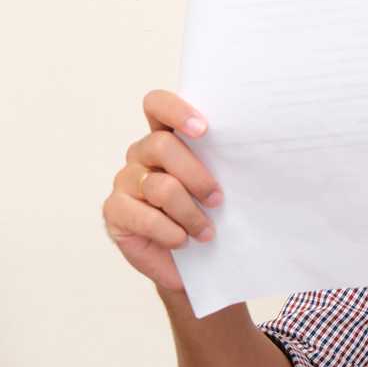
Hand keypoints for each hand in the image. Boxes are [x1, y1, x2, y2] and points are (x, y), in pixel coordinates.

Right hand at [101, 90, 221, 291]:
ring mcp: (125, 180)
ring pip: (160, 186)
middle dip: (197, 175)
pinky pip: (145, 217)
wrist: (189, 260)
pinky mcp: (114, 210)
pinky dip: (170, 231)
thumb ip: (222, 162)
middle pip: (162, 145)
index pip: (157, 105)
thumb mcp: (219, 184)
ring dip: (190, 213)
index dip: (176, 111)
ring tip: (207, 232)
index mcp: (166, 136)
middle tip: (218, 199)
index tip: (204, 129)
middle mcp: (142, 153)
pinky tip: (183, 240)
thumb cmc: (208, 214)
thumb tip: (252, 149)